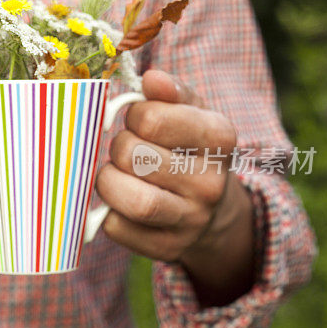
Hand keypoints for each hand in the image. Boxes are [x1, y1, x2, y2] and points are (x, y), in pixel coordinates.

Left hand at [96, 70, 255, 305]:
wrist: (211, 209)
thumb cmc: (187, 148)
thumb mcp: (189, 112)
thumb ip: (170, 93)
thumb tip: (152, 79)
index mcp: (219, 137)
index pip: (153, 120)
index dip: (133, 115)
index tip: (137, 119)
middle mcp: (211, 183)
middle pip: (135, 158)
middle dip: (117, 148)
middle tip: (123, 149)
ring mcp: (192, 220)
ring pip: (133, 201)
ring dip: (108, 182)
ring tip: (114, 174)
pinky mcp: (168, 249)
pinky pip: (118, 228)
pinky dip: (107, 213)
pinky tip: (118, 202)